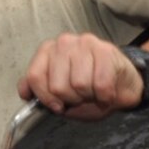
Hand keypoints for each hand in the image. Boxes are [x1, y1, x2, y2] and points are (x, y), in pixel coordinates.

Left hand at [17, 32, 141, 121]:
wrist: (124, 84)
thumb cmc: (91, 89)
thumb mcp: (60, 94)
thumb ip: (40, 91)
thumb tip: (25, 92)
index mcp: (48, 51)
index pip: (34, 77)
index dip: (45, 98)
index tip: (57, 105)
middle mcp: (64, 42)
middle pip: (57, 86)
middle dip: (71, 99)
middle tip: (81, 96)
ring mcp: (85, 43)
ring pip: (79, 85)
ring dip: (89, 96)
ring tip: (94, 92)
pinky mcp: (106, 50)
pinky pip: (100, 84)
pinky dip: (105, 96)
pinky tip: (107, 92)